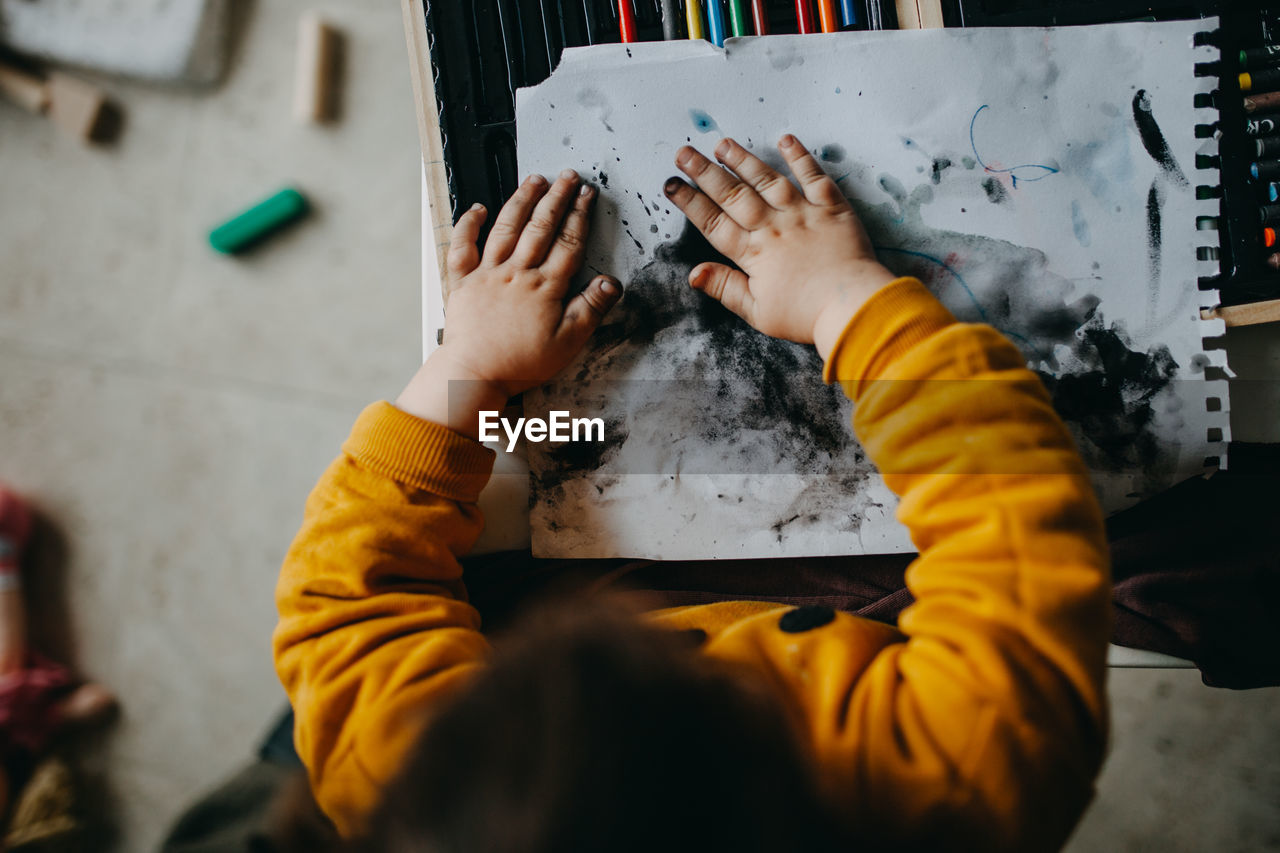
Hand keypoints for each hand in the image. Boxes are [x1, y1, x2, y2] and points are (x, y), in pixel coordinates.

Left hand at [396, 170, 621, 437]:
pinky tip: (478, 208)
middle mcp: (516, 273)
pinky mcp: (463, 283)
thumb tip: (611, 283)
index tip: (587, 194)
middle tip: (567, 176)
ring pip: (506, 228)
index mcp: (544, 287)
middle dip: (556, 197)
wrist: (473, 375)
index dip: (580, 215)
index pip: (568, 242)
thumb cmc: (518, 364)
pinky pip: (463, 246)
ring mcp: (488, 274)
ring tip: (534, 180)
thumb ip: (590, 309)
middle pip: (540, 227)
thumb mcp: (568, 343)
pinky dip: (469, 225)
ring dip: (522, 200)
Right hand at [663, 134, 896, 360]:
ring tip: (722, 144)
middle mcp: (774, 227)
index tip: (671, 184)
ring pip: (767, 180)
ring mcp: (802, 213)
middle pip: (733, 195)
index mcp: (754, 254)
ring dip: (743, 160)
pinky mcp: (832, 208)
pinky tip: (785, 139)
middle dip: (705, 172)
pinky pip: (813, 176)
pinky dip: (800, 156)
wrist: (852, 307)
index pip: (713, 222)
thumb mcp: (757, 312)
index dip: (689, 202)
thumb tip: (693, 273)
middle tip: (684, 152)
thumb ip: (725, 288)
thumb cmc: (806, 315)